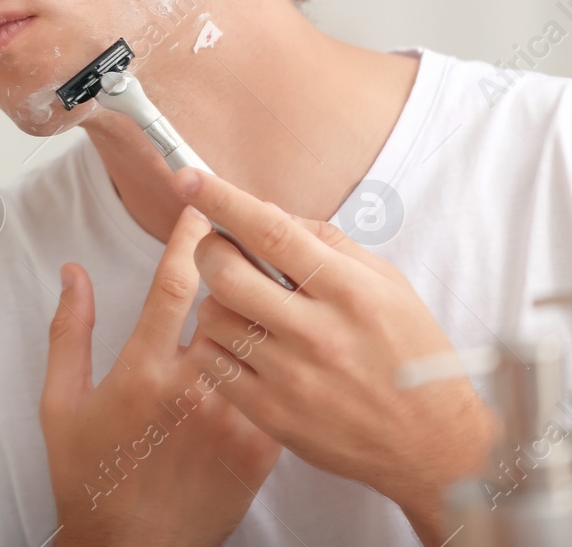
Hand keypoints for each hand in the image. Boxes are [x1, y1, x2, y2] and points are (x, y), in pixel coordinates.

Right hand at [41, 205, 281, 546]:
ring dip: (265, 307)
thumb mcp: (61, 400)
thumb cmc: (90, 473)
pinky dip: (282, 359)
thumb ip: (70, 330)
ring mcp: (232, 417)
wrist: (134, 546)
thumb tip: (74, 273)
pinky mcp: (260, 447)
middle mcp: (191, 388)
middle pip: (230, 303)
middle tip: (247, 235)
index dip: (189, 240)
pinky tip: (286, 343)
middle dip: (239, 263)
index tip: (200, 211)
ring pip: (262, 341)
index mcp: (142, 369)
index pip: (173, 285)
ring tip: (274, 280)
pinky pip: (280, 386)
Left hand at [175, 168, 499, 545]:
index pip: (271, 232)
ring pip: (212, 316)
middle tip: (220, 250)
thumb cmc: (411, 355)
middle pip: (225, 273)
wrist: (435, 446)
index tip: (188, 178)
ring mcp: (292, 377)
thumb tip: (264, 211)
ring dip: (216, 302)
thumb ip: (327, 242)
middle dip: (209, 250)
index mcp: (350, 291)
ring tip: (246, 308)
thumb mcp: (387, 285)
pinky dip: (216, 345)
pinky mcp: (272, 414)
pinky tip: (243, 345)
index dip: (222, 200)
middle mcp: (318, 332)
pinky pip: (212, 363)